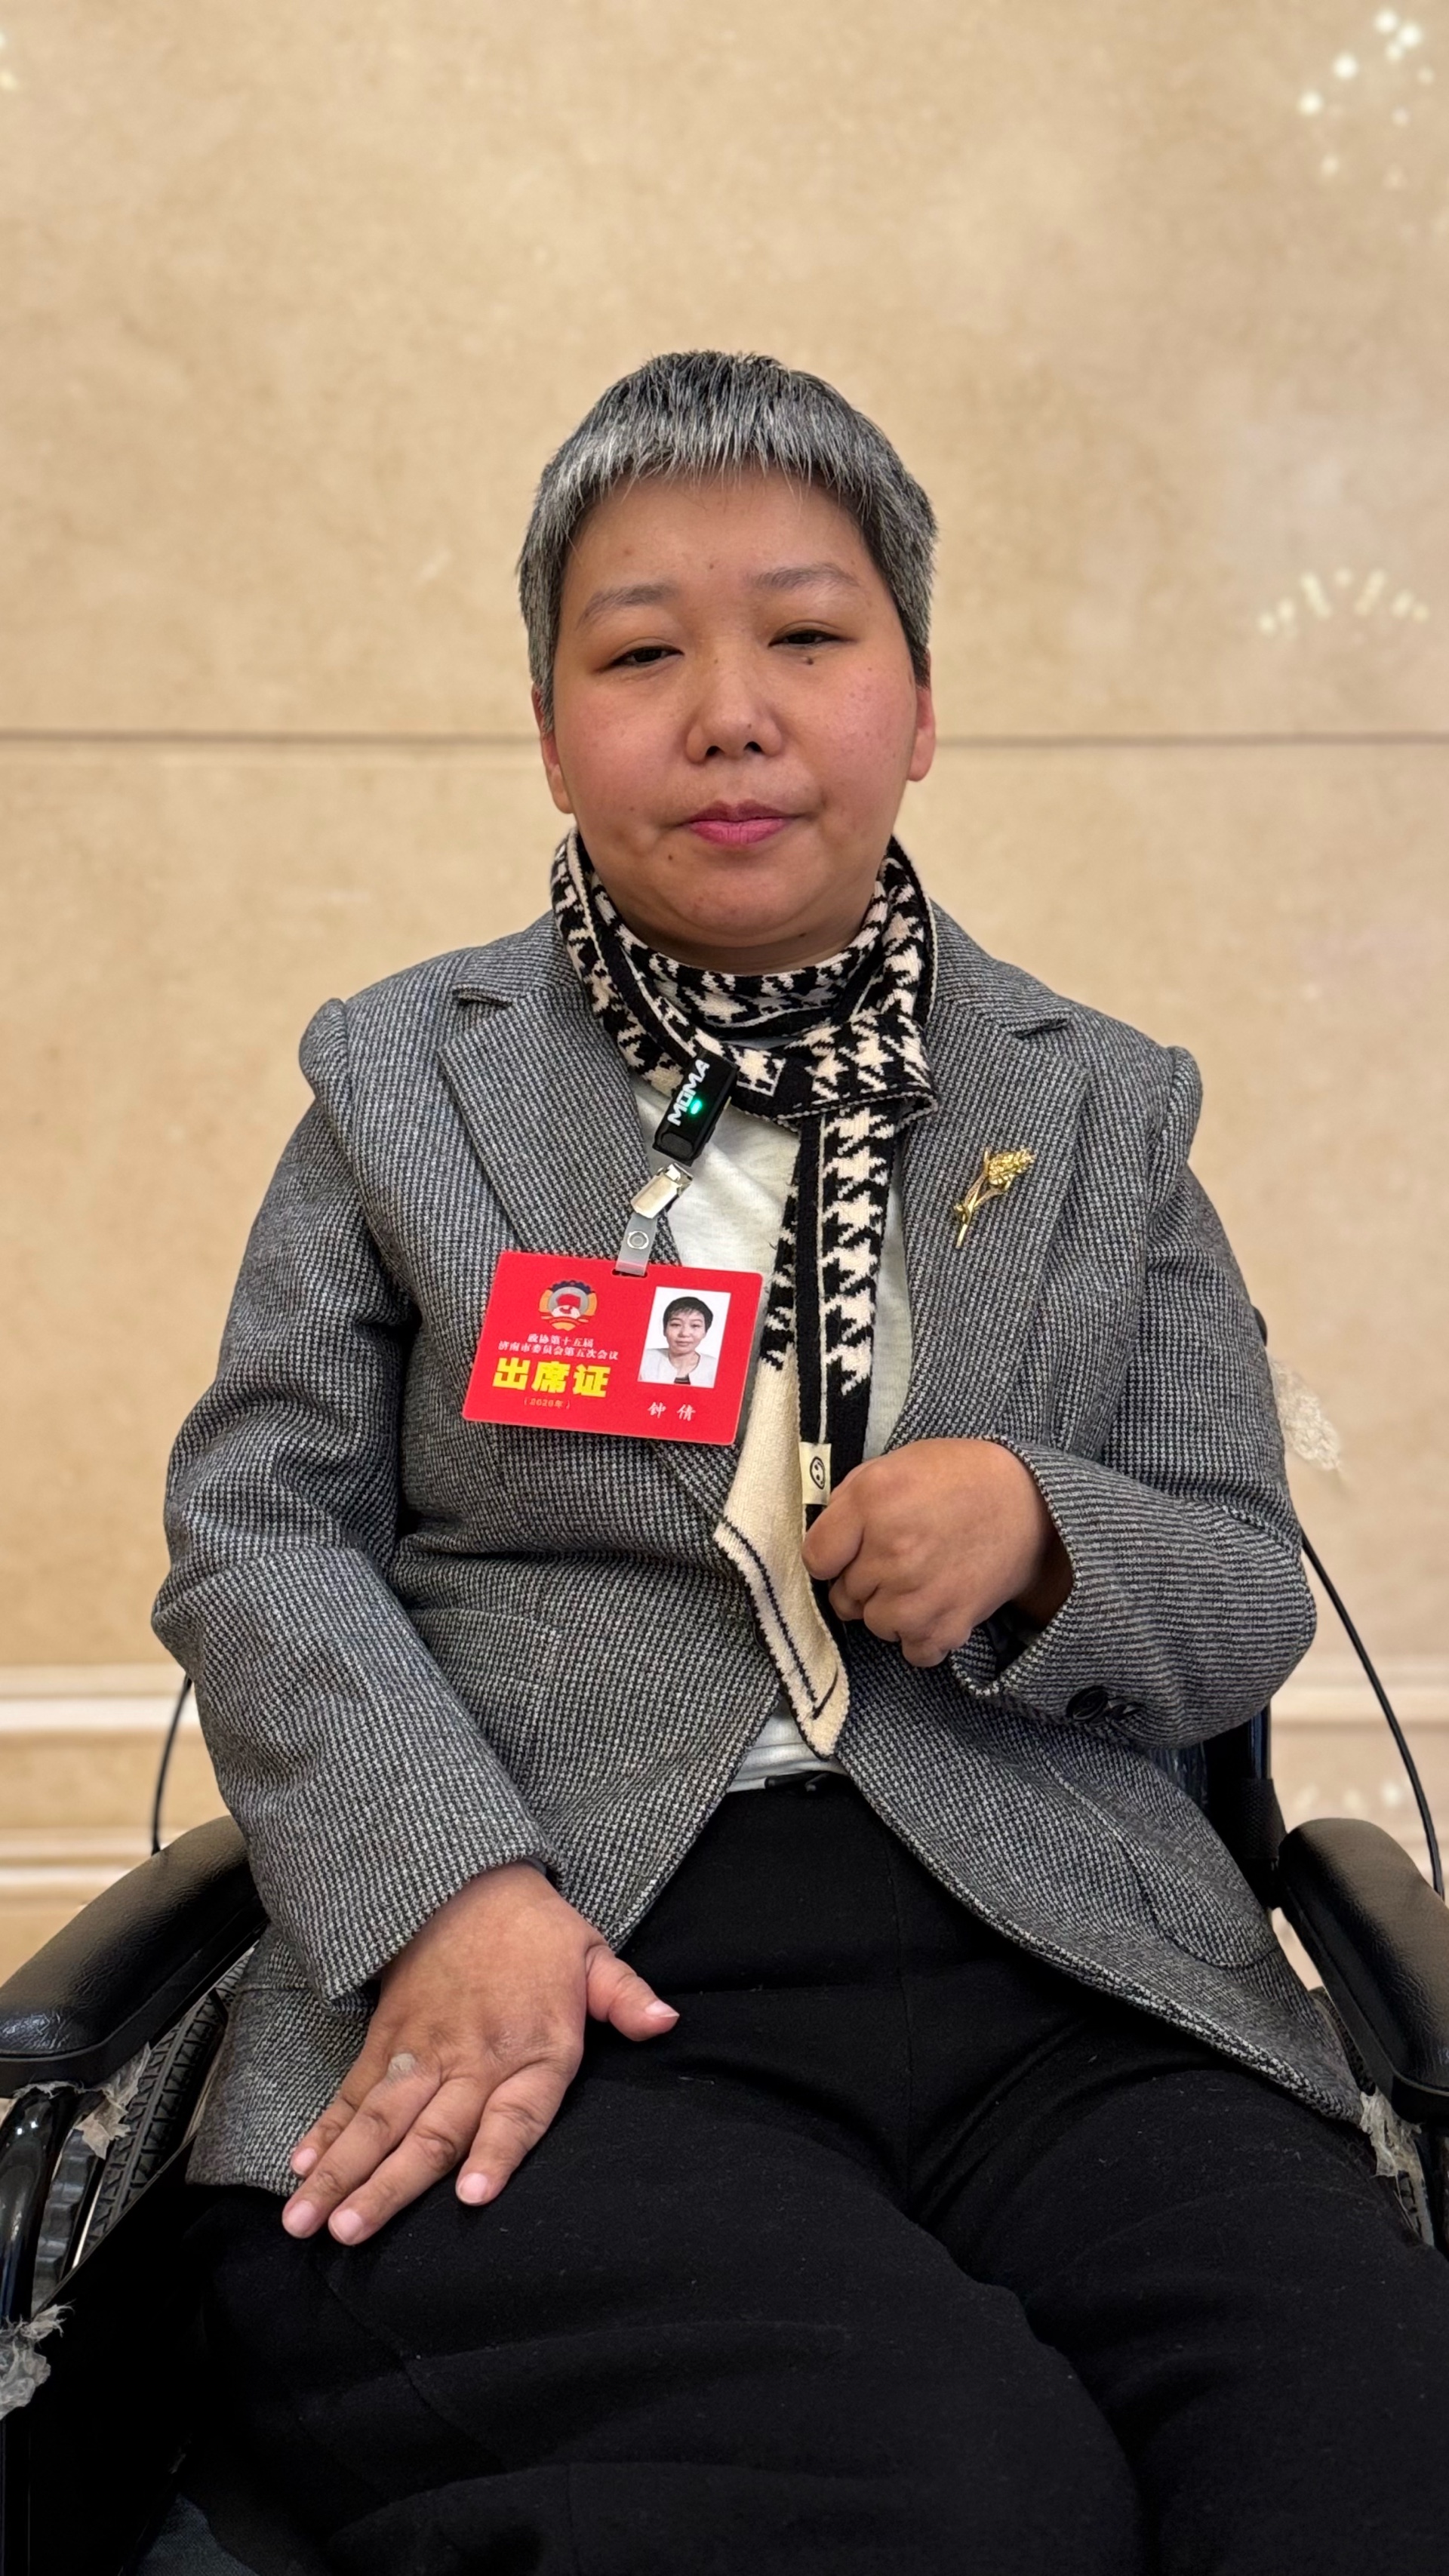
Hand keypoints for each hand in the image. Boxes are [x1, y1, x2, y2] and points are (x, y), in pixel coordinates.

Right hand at [281, 1862, 676, 2245]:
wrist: (465, 1880)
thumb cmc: (536, 1932)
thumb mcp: (594, 1956)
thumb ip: (627, 1997)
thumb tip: (668, 2022)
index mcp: (534, 2047)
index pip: (517, 2112)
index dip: (496, 2154)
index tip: (470, 2196)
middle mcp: (475, 2059)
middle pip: (431, 2131)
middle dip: (387, 2187)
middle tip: (350, 2234)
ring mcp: (424, 2052)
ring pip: (379, 2121)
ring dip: (341, 2173)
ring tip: (306, 2221)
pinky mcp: (388, 2041)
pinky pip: (353, 2092)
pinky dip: (325, 2130)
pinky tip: (300, 2167)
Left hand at [802, 1437, 1071, 1668]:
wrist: (1030, 1505)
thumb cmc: (959, 1479)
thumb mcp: (895, 1464)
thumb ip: (851, 1501)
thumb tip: (825, 1543)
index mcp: (872, 1502)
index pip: (817, 1558)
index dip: (832, 1555)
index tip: (850, 1550)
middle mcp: (891, 1552)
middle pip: (844, 1596)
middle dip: (864, 1580)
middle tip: (898, 1559)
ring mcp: (918, 1594)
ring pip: (874, 1625)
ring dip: (890, 1609)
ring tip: (920, 1579)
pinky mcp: (948, 1625)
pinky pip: (912, 1651)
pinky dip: (921, 1636)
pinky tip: (936, 1605)